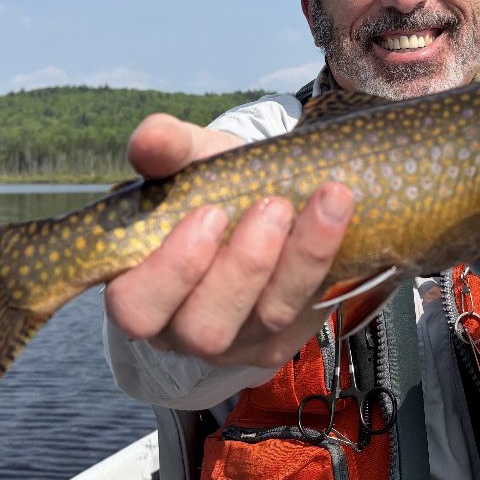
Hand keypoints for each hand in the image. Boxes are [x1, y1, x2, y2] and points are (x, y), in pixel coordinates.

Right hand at [103, 113, 355, 368]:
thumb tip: (150, 138)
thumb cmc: (203, 187)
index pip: (136, 308)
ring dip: (302, 260)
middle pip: (206, 328)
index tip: (210, 212)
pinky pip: (309, 314)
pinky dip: (328, 266)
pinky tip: (344, 221)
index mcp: (140, 291)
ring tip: (329, 200)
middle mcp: (182, 329)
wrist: (256, 199)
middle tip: (273, 206)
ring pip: (268, 320)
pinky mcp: (283, 338)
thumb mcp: (184, 161)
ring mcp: (237, 341)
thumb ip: (164, 148)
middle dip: (244, 267)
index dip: (172, 271)